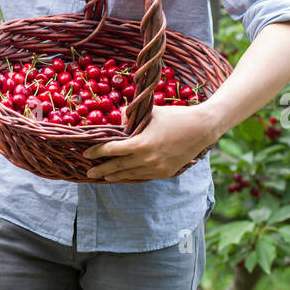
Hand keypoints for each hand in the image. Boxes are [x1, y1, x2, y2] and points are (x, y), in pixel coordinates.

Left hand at [84, 104, 215, 181]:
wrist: (203, 129)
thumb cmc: (176, 116)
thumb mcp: (152, 113)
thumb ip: (132, 119)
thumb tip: (118, 122)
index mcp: (141, 144)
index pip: (112, 150)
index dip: (97, 151)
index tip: (86, 152)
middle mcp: (146, 160)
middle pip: (117, 166)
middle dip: (101, 169)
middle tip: (88, 172)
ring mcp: (156, 169)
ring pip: (129, 174)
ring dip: (115, 175)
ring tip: (103, 176)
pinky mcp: (164, 173)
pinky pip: (142, 176)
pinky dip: (131, 176)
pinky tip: (123, 175)